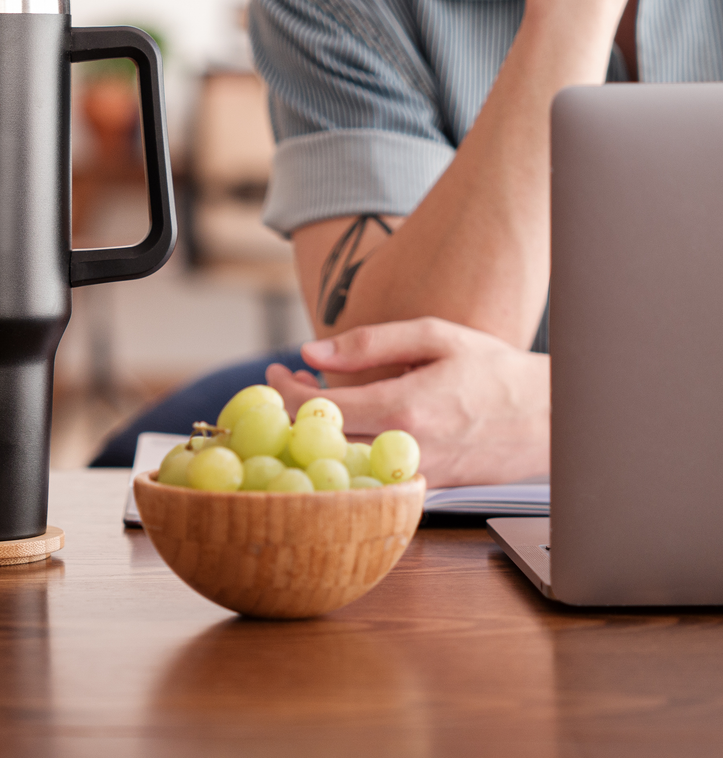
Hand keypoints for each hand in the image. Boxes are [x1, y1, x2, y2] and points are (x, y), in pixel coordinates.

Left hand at [266, 317, 549, 487]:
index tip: (274, 371)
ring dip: (316, 434)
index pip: (319, 409)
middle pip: (321, 443)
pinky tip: (349, 426)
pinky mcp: (426, 490)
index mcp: (404, 409)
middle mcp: (406, 450)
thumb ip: (369, 343)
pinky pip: (370, 476)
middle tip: (288, 384)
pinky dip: (347, 452)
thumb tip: (310, 351)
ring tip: (314, 400)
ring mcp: (415, 476)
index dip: (285, 391)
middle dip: (292, 412)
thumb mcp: (435, 337)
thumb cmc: (495, 371)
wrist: (553, 419)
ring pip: (341, 464)